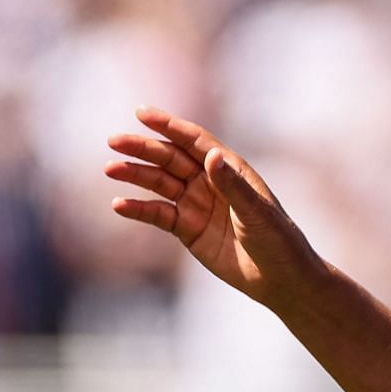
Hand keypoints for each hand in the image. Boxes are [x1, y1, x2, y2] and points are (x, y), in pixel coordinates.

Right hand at [106, 106, 317, 311]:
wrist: (279, 278)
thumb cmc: (277, 239)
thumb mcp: (256, 211)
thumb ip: (232, 185)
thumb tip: (210, 156)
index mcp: (230, 169)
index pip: (194, 141)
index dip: (169, 125)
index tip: (141, 113)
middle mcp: (210, 182)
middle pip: (171, 159)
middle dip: (143, 149)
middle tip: (114, 141)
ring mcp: (197, 205)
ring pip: (160, 183)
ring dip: (136, 175)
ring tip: (111, 168)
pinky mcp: (187, 229)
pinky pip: (159, 215)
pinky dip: (139, 209)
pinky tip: (120, 204)